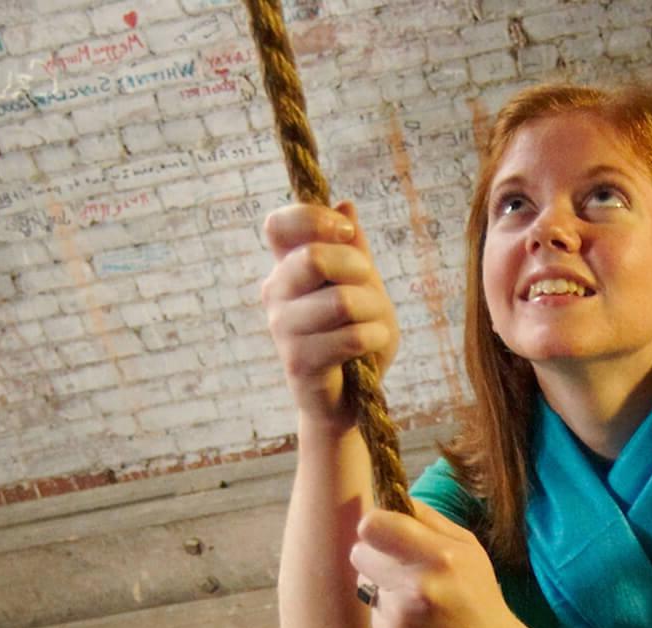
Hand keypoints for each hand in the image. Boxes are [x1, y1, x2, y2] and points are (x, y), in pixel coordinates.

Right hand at [261, 202, 399, 428]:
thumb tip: (345, 204)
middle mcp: (275, 293)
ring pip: (342, 302)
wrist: (349, 400)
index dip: (313, 219)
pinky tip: (370, 350)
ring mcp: (282, 328)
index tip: (345, 232)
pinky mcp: (298, 361)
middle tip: (370, 291)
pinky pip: (352, 337)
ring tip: (374, 328)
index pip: (279, 225)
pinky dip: (375, 339)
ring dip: (374, 313)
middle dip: (358, 270)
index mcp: (287, 268)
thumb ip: (353, 250)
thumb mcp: (364, 287)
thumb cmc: (356, 338)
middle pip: (314, 259)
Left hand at [349, 501, 554, 627]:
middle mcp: (417, 584)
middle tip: (403, 568)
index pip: (372, 525)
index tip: (387, 533)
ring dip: (383, 585)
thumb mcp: (468, 548)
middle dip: (376, 556)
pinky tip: (416, 622)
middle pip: (359, 552)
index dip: (376, 526)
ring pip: (364, 583)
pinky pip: (373, 612)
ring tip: (416, 599)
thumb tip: (392, 498)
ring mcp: (400, 615)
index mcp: (440, 555)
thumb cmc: (479, 597)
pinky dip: (390, 613)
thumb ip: (428, 520)